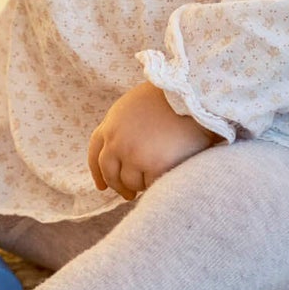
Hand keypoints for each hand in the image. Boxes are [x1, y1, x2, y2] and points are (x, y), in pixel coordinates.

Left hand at [88, 82, 220, 201]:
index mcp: (112, 124)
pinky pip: (152, 185)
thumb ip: (125, 125)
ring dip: (140, 186)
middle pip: (110, 173)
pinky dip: (158, 185)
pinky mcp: (156, 166)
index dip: (97, 172)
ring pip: (130, 183)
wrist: (193, 94)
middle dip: (118, 186)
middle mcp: (118, 141)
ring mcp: (135, 155)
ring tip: (152, 183)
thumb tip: (122, 151)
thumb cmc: (170, 97)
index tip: (102, 186)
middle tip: (128, 195)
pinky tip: (165, 181)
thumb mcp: (136, 103)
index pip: (95, 153)